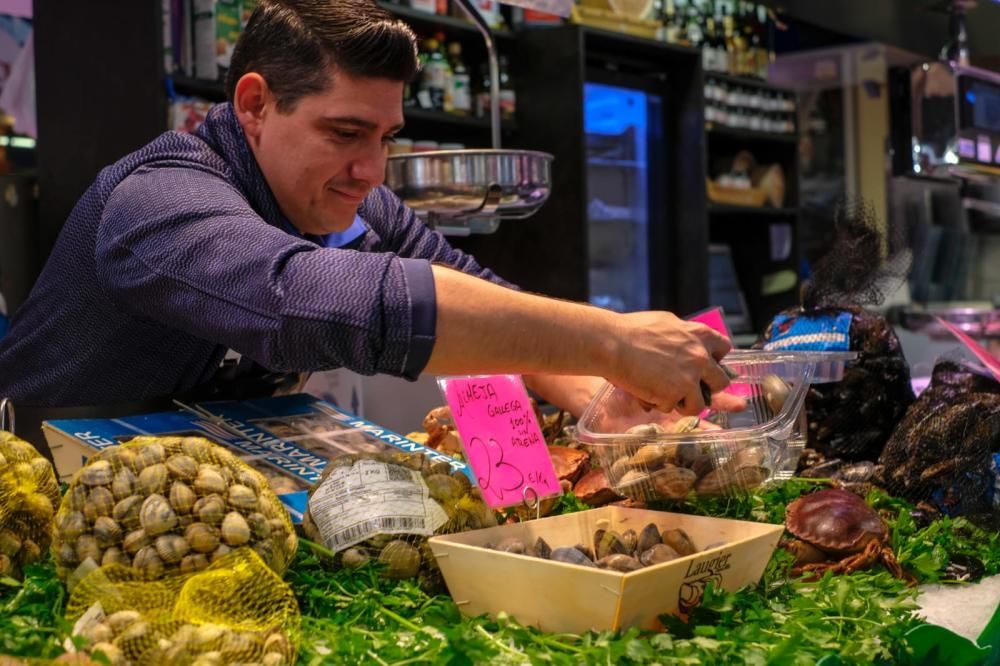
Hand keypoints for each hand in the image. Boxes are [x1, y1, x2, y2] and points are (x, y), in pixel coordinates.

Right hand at [604, 311, 733, 415]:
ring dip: (685, 403)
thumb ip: (684, 335)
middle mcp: (701, 357)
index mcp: (700, 335)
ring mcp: (689, 378)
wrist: (612, 343)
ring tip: (665, 397)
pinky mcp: (674, 394)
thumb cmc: (632, 330)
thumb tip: (689, 342)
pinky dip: (659, 404)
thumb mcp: (666, 323)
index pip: (724, 348)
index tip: (705, 365)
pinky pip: (672, 408)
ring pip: (701, 404)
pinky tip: (646, 393)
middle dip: (707, 388)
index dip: (715, 359)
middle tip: (690, 388)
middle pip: (721, 381)